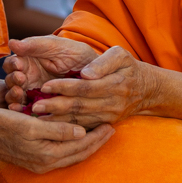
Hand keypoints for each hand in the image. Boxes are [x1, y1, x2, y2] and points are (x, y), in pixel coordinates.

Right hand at [0, 109, 113, 173]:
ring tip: (99, 132)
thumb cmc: (1, 125)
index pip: (80, 148)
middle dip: (96, 142)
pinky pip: (60, 154)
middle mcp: (45, 163)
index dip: (97, 136)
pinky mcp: (32, 158)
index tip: (111, 124)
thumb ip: (57, 130)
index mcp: (46, 156)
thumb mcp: (30, 125)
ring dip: (86, 145)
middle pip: (78, 154)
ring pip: (70, 155)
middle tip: (112, 128)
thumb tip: (81, 133)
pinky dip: (72, 146)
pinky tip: (76, 136)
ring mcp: (38, 163)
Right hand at [3, 35, 97, 107]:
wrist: (97, 71)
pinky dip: (22, 110)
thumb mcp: (56, 46)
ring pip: (17, 96)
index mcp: (29, 61)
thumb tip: (12, 43)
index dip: (12, 64)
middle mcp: (29, 78)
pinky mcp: (43, 107)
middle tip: (20, 79)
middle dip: (12, 80)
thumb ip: (35, 45)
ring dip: (14, 95)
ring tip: (19, 94)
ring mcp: (34, 94)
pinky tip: (20, 109)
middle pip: (12, 81)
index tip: (18, 64)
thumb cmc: (75, 53)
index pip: (12, 64)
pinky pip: (29, 110)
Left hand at [21, 46, 154, 128]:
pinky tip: (51, 127)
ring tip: (37, 118)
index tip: (45, 85)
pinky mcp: (105, 123)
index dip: (64, 87)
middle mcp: (112, 102)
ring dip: (58, 120)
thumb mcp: (120, 56)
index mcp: (115, 83)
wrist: (147, 90)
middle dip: (56, 106)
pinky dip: (66, 127)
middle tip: (34, 106)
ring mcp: (109, 116)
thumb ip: (102, 62)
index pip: (85, 87)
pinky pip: (84, 126)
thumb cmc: (129, 67)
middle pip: (80, 106)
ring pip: (80, 119)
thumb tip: (85, 73)